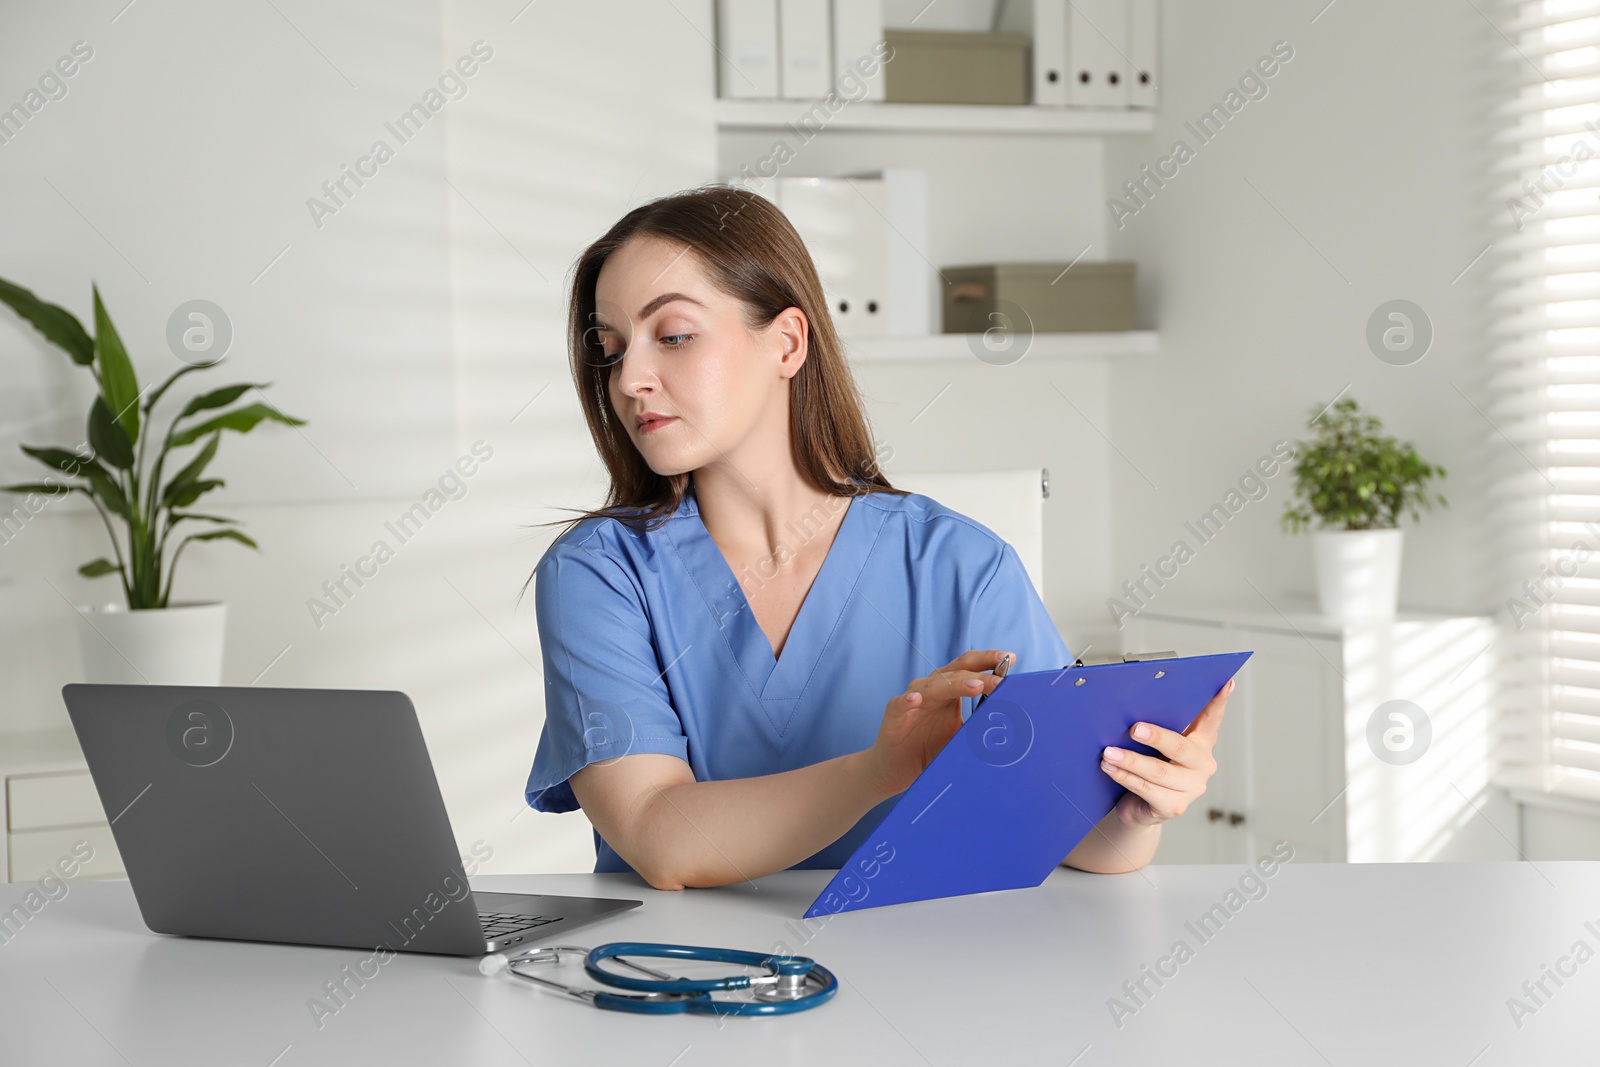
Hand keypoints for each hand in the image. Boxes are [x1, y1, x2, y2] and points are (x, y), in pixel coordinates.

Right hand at [860, 649, 1012, 800]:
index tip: (1011, 658)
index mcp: (948, 689)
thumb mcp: (961, 737)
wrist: (895, 771)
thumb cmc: (929, 749)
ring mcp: (912, 700)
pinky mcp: (895, 715)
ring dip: (955, 684)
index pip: (969, 667)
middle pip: (955, 671)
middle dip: (980, 671)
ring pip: (934, 686)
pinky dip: (908, 701)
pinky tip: (916, 700)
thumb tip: (1014, 727)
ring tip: (976, 685)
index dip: (988, 661)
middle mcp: (931, 689)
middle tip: (1002, 673)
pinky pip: (901, 704)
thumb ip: (980, 726)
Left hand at [1104, 677, 1232, 827]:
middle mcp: (1201, 765)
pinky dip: (1125, 777)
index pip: (1212, 719)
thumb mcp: (1158, 745)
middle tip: (1134, 729)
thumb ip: (1160, 725)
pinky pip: (1146, 789)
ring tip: (1109, 752)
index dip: (1219, 702)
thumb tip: (1134, 701)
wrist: (1140, 808)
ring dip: (1130, 760)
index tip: (1225, 683)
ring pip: (1159, 771)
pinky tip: (1110, 768)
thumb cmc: (1149, 767)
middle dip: (1156, 737)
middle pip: (1181, 748)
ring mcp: (1191, 788)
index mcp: (1201, 742)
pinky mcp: (1174, 806)